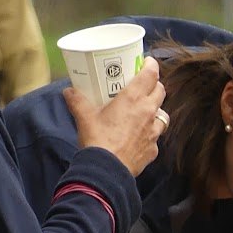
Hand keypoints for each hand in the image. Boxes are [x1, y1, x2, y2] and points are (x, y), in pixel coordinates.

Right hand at [67, 58, 166, 178]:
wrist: (107, 171)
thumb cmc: (98, 140)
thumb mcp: (84, 116)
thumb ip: (77, 100)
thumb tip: (69, 91)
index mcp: (134, 99)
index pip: (151, 75)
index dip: (151, 65)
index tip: (148, 61)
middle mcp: (148, 113)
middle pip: (160, 92)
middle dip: (154, 85)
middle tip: (144, 84)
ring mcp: (153, 133)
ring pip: (163, 115)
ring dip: (157, 109)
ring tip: (145, 110)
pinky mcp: (153, 151)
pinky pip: (156, 137)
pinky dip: (151, 133)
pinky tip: (141, 135)